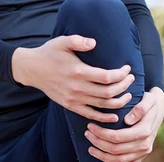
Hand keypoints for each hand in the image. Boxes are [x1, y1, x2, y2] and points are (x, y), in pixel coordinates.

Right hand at [12, 35, 134, 123]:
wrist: (32, 69)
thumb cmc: (50, 53)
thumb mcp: (63, 41)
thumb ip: (79, 41)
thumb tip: (94, 43)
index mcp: (78, 71)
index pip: (107, 77)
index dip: (121, 74)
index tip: (127, 69)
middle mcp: (77, 88)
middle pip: (108, 92)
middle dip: (124, 87)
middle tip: (131, 80)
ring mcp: (74, 99)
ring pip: (102, 105)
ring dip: (118, 102)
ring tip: (128, 96)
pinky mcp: (70, 106)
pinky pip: (91, 115)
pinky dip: (104, 117)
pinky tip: (115, 116)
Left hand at [84, 87, 163, 161]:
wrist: (158, 109)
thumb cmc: (149, 102)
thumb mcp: (148, 99)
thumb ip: (140, 108)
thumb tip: (128, 120)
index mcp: (144, 131)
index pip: (117, 137)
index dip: (101, 133)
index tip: (90, 126)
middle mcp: (144, 144)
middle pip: (115, 149)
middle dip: (98, 143)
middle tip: (87, 134)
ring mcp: (143, 152)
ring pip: (119, 160)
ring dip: (102, 156)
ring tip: (90, 148)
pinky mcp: (142, 157)